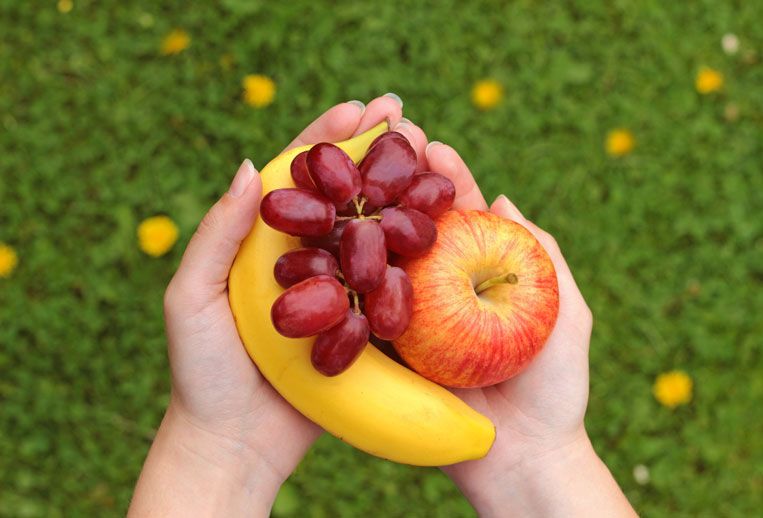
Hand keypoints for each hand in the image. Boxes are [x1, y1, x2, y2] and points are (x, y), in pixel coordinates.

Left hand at [129, 95, 403, 516]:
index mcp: (263, 245)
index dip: (326, 140)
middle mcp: (305, 260)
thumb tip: (246, 165)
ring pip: (372, 232)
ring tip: (432, 159)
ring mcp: (337, 291)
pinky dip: (412, 253)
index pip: (297, 179)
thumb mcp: (192, 297)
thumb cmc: (203, 371)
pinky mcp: (361, 325)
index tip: (360, 107)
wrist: (235, 443)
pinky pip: (389, 283)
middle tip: (407, 119)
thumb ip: (217, 234)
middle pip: (343, 196)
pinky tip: (438, 226)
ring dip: (400, 193)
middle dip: (373, 154)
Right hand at [387, 124, 633, 516]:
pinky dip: (351, 281)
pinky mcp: (387, 353)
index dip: (444, 179)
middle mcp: (439, 291)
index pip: (459, 216)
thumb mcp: (568, 315)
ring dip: (367, 221)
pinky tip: (333, 244)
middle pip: (415, 229)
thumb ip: (547, 256)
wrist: (523, 462)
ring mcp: (411, 320)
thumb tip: (506, 200)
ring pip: (385, 263)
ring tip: (348, 180)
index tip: (429, 143)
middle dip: (398, 184)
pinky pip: (366, 313)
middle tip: (378, 143)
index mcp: (480, 275)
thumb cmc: (555, 389)